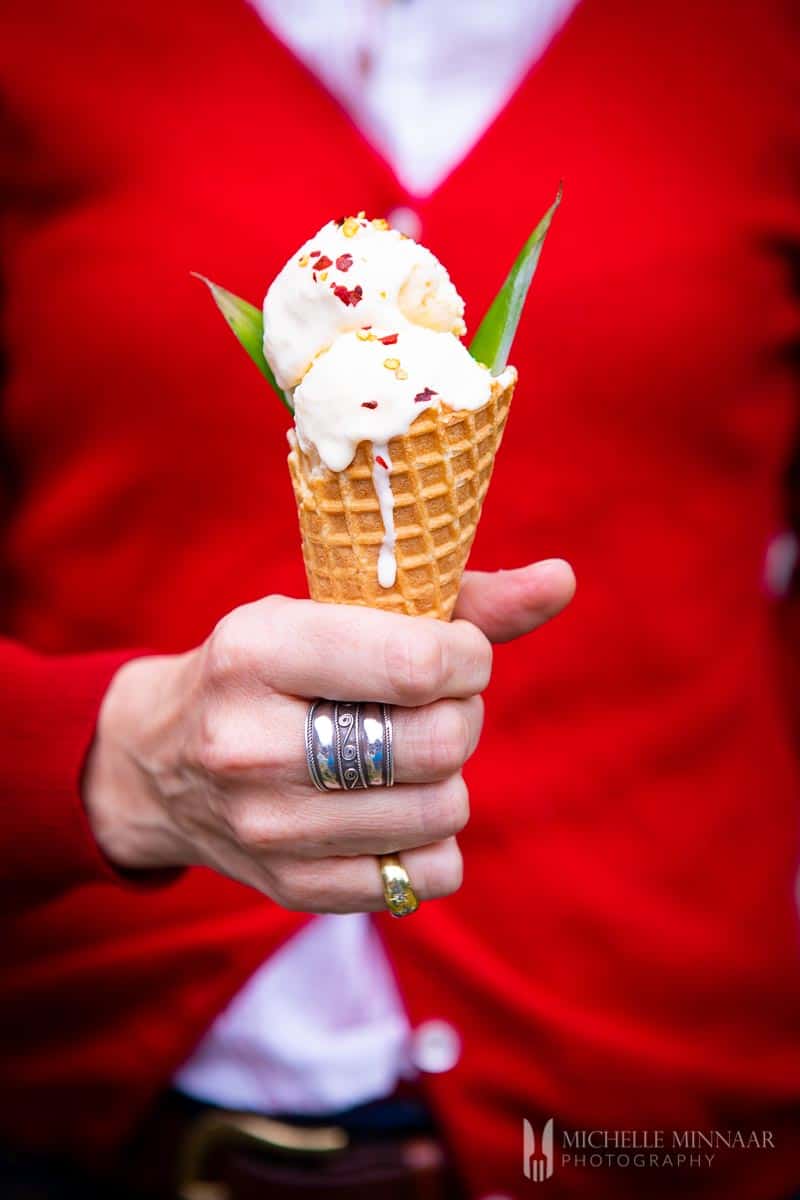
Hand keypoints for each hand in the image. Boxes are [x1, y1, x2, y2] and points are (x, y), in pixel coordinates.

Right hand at [83, 559, 573, 911]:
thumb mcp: (327, 610)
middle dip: (461, 715)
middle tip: (434, 705)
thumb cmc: (264, 670)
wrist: (158, 766)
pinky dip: (434, 840)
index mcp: (257, 651)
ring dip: (448, 776)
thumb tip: (562, 578)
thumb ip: (453, 598)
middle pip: (440, 743)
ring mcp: (268, 828)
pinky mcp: (293, 889)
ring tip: (407, 753)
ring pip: (444, 811)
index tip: (456, 654)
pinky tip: (393, 807)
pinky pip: (429, 875)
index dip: (469, 657)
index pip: (419, 664)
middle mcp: (250, 744)